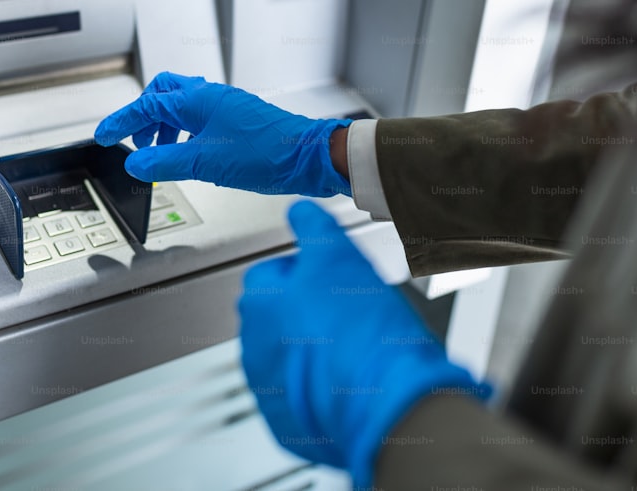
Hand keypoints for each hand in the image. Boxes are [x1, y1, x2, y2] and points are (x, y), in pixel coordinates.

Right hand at [95, 72, 351, 196]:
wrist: (308, 157)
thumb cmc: (268, 153)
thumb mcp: (206, 162)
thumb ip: (165, 162)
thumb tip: (135, 163)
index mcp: (198, 100)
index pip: (147, 105)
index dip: (120, 121)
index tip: (103, 135)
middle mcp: (211, 97)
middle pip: (163, 94)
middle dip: (143, 117)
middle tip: (134, 142)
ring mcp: (226, 107)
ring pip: (182, 107)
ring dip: (164, 128)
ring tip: (160, 155)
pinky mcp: (239, 121)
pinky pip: (200, 119)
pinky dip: (184, 134)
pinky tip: (189, 154)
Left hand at [238, 201, 488, 486]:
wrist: (384, 400)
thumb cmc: (361, 330)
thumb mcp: (339, 256)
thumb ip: (313, 229)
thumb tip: (300, 211)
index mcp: (258, 302)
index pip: (269, 274)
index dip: (305, 272)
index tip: (329, 276)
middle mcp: (252, 346)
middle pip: (273, 318)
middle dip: (302, 312)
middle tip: (343, 312)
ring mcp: (266, 389)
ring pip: (284, 359)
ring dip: (307, 351)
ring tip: (348, 348)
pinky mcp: (286, 425)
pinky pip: (296, 399)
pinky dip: (316, 390)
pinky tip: (345, 381)